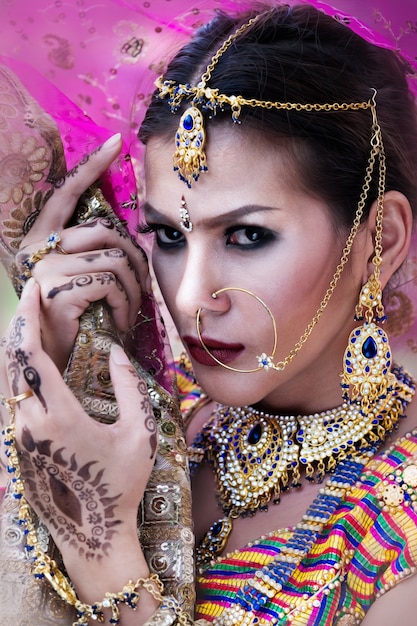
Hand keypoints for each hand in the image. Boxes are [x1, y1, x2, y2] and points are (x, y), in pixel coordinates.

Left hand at [0, 279, 157, 568]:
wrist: (94, 534)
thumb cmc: (121, 484)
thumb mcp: (138, 433)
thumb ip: (129, 387)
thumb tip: (116, 352)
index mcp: (59, 417)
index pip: (31, 358)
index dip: (29, 320)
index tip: (33, 291)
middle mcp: (30, 425)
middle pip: (11, 364)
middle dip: (18, 326)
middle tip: (32, 299)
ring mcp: (19, 439)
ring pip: (7, 383)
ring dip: (16, 350)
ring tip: (31, 324)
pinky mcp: (18, 449)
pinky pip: (12, 401)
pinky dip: (18, 375)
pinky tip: (31, 364)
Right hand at [14, 134, 149, 371]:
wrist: (56, 363)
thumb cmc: (76, 323)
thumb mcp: (83, 281)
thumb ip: (95, 253)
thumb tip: (129, 235)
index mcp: (40, 240)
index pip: (66, 193)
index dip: (90, 167)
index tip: (115, 144)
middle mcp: (36, 248)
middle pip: (105, 229)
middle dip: (135, 257)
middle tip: (143, 285)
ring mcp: (45, 267)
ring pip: (115, 255)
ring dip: (135, 286)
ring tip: (133, 308)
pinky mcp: (60, 288)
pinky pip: (112, 280)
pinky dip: (128, 302)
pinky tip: (124, 319)